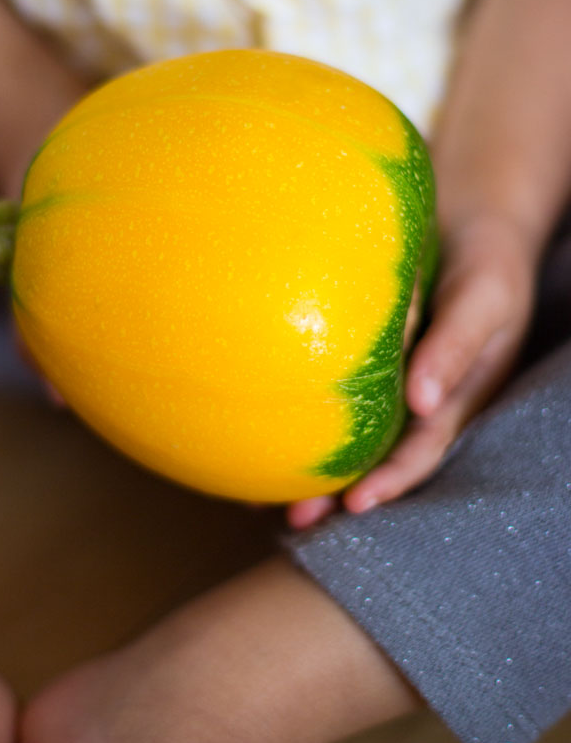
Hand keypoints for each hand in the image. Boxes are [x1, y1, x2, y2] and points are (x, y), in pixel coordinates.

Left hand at [287, 213, 536, 528]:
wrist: (466, 223)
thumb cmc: (484, 263)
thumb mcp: (485, 300)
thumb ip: (456, 347)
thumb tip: (421, 403)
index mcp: (454, 398)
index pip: (421, 451)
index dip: (391, 481)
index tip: (354, 505)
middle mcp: (416, 398)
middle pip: (376, 456)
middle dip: (339, 493)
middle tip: (297, 519)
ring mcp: (387, 378)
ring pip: (349, 433)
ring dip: (313, 465)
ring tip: (263, 496)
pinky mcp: (359, 356)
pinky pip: (330, 390)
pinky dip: (299, 412)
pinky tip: (258, 428)